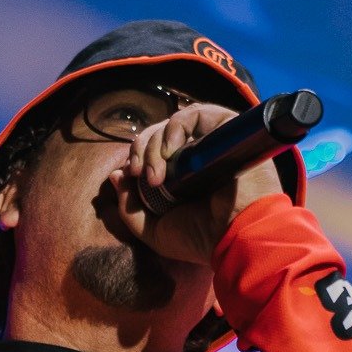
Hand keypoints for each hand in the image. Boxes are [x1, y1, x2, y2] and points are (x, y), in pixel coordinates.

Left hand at [106, 103, 282, 264]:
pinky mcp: (227, 130)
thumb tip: (115, 175)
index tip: (129, 175)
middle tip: (139, 174)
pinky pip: (197, 113)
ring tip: (156, 174)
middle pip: (159, 134)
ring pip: (174, 123)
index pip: (153, 150)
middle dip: (141, 150)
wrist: (236, 236)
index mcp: (183, 175)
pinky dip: (176, 127)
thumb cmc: (200, 239)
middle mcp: (198, 155)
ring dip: (155, 143)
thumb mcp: (154, 230)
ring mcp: (213, 141)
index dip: (137, 156)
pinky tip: (170, 151)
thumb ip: (130, 207)